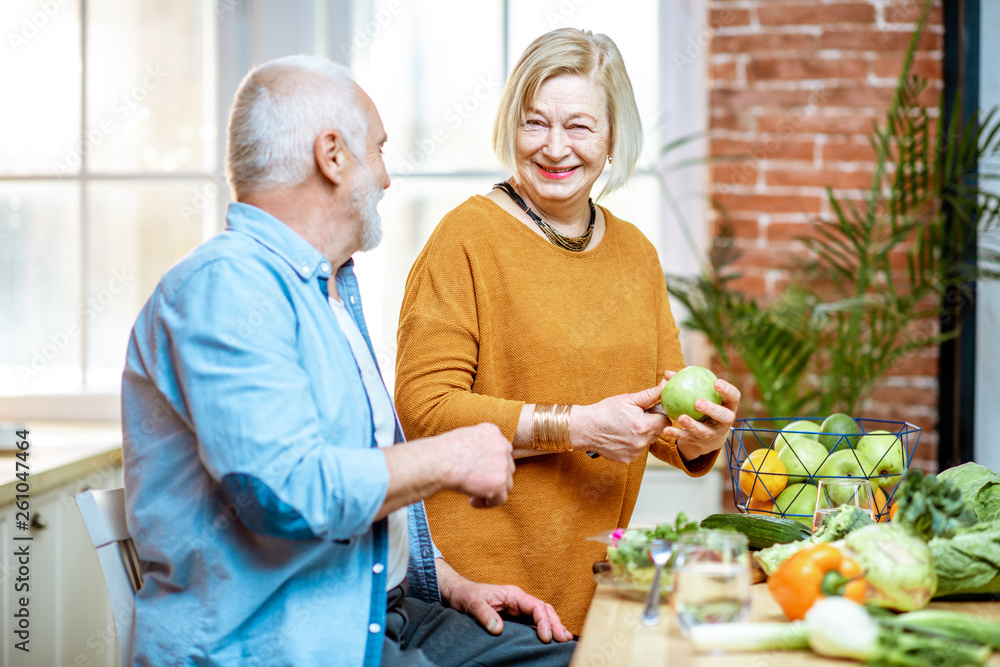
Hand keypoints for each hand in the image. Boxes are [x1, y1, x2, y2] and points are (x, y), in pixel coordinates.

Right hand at [436, 423, 514, 507]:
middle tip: (474, 483)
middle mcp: (502, 446)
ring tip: (470, 492)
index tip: (478, 472)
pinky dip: (487, 503)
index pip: (502, 450)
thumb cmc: (443, 452)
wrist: (439, 461)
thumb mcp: (463, 438)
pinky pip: (500, 499)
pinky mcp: (499, 482)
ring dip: (490, 490)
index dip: (492, 464)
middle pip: (507, 467)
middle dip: (493, 477)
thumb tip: (482, 462)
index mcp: (492, 432)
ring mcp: (503, 464)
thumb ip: (478, 446)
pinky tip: (471, 501)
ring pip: (506, 483)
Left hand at [437, 559, 572, 642]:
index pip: (536, 606)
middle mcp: (519, 600)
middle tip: (562, 640)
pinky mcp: (516, 617)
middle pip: (544, 610)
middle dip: (555, 624)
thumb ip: (484, 614)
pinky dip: (546, 628)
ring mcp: (519, 609)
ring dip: (554, 626)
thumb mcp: (472, 603)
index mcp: (513, 594)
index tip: (545, 637)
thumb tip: (498, 629)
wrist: (458, 593)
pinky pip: (535, 622)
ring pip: (543, 615)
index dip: (544, 621)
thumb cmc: (466, 595)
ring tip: (564, 640)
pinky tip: (553, 638)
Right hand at [571, 382, 668, 463]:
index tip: (650, 411)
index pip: (665, 421)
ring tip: (627, 426)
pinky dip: (633, 443)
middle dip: (651, 424)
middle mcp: (641, 442)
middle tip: (637, 417)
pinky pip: (637, 450)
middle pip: (658, 432)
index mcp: (643, 425)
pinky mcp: (628, 459)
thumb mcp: (628, 399)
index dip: (659, 415)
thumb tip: (665, 385)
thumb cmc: (606, 411)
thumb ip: (650, 394)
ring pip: (648, 441)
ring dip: (643, 434)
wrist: (586, 428)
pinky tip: (622, 436)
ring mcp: (634, 452)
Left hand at [662, 370, 739, 460]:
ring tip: (681, 417)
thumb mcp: (701, 396)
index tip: (716, 382)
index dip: (728, 391)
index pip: (734, 397)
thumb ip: (688, 383)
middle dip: (713, 410)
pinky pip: (688, 439)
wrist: (707, 436)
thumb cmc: (704, 407)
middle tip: (698, 402)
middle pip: (724, 417)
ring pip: (706, 432)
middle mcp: (725, 423)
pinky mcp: (701, 444)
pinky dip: (677, 434)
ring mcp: (714, 435)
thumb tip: (668, 373)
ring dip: (693, 425)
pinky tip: (666, 430)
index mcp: (728, 407)